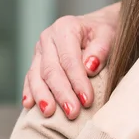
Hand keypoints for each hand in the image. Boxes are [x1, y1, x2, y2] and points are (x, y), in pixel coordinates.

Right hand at [23, 3, 119, 118]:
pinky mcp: (36, 60)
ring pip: (36, 75)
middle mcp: (48, 37)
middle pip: (51, 70)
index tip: (87, 100)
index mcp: (66, 28)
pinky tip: (29, 105)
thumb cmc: (104, 32)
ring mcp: (39, 50)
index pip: (69, 59)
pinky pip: (29, 78)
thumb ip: (101, 49)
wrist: (96, 25)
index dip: (77, 82)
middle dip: (62, 93)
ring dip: (43, 96)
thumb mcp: (109, 35)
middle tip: (72, 112)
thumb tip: (89, 67)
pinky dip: (30, 92)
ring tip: (50, 113)